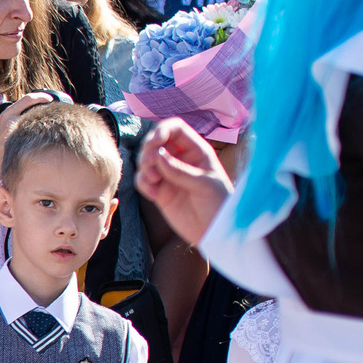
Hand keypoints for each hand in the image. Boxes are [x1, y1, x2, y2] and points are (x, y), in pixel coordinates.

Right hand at [134, 119, 232, 245]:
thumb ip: (180, 170)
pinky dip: (143, 185)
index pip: (175, 129)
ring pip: (146, 161)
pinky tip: (154, 195)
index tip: (155, 142)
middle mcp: (181, 160)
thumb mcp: (204, 184)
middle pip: (155, 142)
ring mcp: (169, 176)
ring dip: (144, 168)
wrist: (215, 232)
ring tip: (154, 181)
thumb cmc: (219, 205)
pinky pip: (143, 181)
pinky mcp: (160, 192)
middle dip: (148, 150)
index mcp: (197, 151)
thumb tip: (157, 155)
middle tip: (150, 164)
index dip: (162, 130)